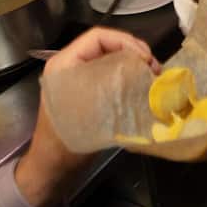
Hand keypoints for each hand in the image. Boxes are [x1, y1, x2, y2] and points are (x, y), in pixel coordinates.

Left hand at [15, 28, 158, 206]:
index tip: (145, 58)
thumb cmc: (66, 142)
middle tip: (155, 68)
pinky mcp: (86, 92)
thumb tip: (147, 76)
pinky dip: (128, 78)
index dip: (125, 42)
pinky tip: (143, 88)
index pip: (98, 37)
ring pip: (111, 60)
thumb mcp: (92, 113)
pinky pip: (109, 75)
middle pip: (107, 46)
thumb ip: (116, 89)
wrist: (51, 169)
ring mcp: (78, 79)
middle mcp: (70, 66)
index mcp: (64, 64)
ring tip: (152, 77)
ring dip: (133, 66)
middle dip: (134, 53)